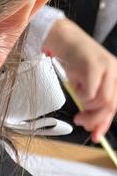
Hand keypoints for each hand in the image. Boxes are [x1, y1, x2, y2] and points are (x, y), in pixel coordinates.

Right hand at [45, 17, 116, 141]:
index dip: (105, 122)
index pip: (115, 104)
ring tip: (77, 101)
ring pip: (101, 101)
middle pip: (111, 105)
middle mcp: (114, 71)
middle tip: (81, 121)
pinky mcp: (94, 66)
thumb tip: (92, 127)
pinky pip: (90, 92)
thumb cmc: (73, 61)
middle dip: (94, 119)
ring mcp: (107, 67)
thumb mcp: (85, 86)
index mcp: (115, 75)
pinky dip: (80, 95)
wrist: (64, 39)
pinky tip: (76, 87)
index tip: (96, 135)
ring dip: (86, 107)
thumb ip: (91, 105)